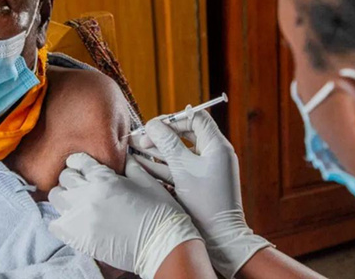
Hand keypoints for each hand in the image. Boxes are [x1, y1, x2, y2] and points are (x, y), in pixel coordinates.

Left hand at [48, 153, 201, 278]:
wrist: (162, 245)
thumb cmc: (159, 211)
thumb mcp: (146, 180)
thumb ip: (129, 165)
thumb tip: (123, 154)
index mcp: (105, 179)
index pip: (79, 161)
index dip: (81, 162)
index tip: (84, 166)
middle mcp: (88, 196)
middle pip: (64, 177)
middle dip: (72, 177)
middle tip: (82, 182)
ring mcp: (81, 218)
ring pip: (56, 198)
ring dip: (65, 195)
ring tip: (77, 199)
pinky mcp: (79, 238)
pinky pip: (55, 224)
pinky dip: (62, 219)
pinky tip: (75, 219)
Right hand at [130, 111, 272, 278]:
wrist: (221, 237)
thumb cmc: (205, 202)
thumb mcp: (183, 169)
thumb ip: (167, 143)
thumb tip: (153, 124)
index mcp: (217, 145)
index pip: (195, 118)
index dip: (173, 119)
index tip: (154, 127)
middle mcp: (214, 153)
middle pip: (184, 134)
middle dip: (160, 135)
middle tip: (140, 138)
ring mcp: (206, 168)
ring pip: (178, 152)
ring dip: (157, 150)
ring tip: (134, 148)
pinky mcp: (198, 182)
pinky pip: (178, 167)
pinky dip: (162, 165)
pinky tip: (141, 164)